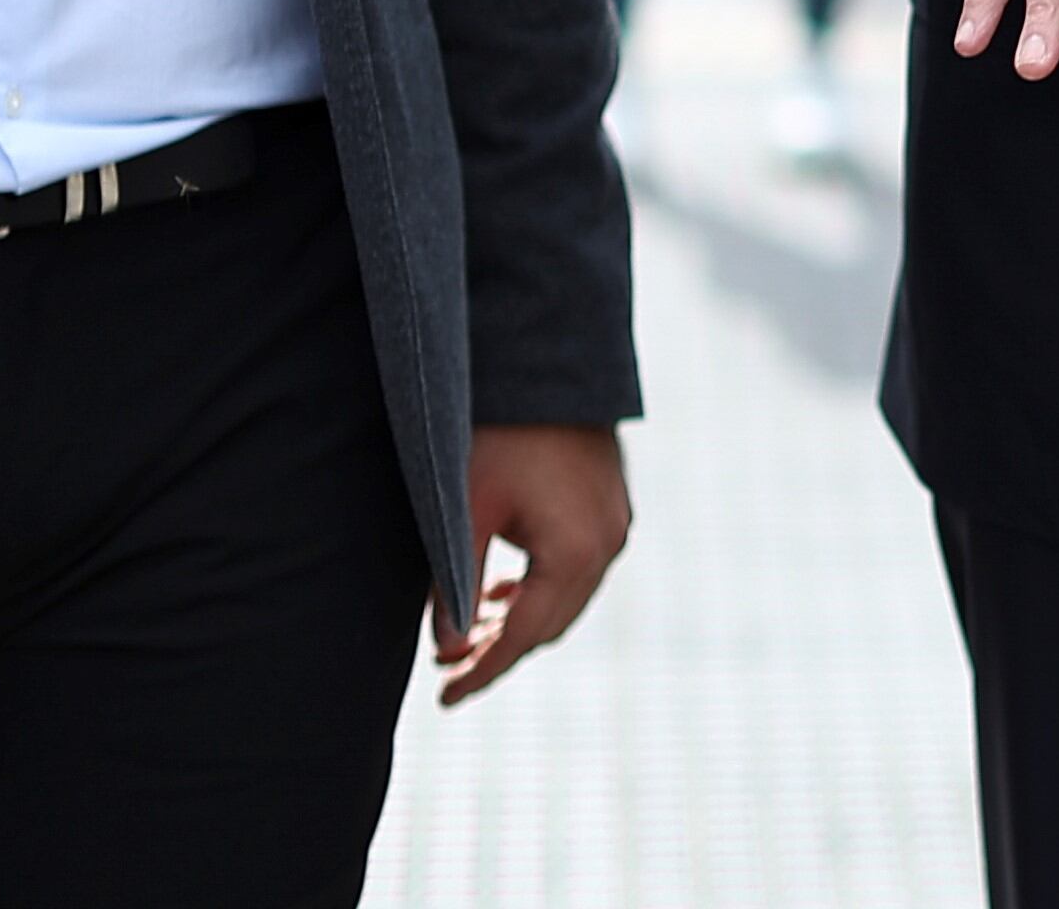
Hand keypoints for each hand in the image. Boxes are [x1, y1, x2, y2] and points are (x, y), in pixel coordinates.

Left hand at [431, 422, 628, 704]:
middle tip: (447, 670)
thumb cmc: (501, 431)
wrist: (549, 361)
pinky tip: (503, 590)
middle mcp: (608, 544)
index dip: (481, 671)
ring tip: (466, 632)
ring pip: (564, 598)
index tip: (444, 698)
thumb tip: (443, 650)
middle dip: (497, 650)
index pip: (523, 637)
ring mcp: (615, 523)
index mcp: (577, 552)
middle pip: (550, 625)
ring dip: (518, 620)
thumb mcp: (466, 510)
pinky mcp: (610, 505)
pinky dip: (539, 589)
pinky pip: (576, 568)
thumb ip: (455, 585)